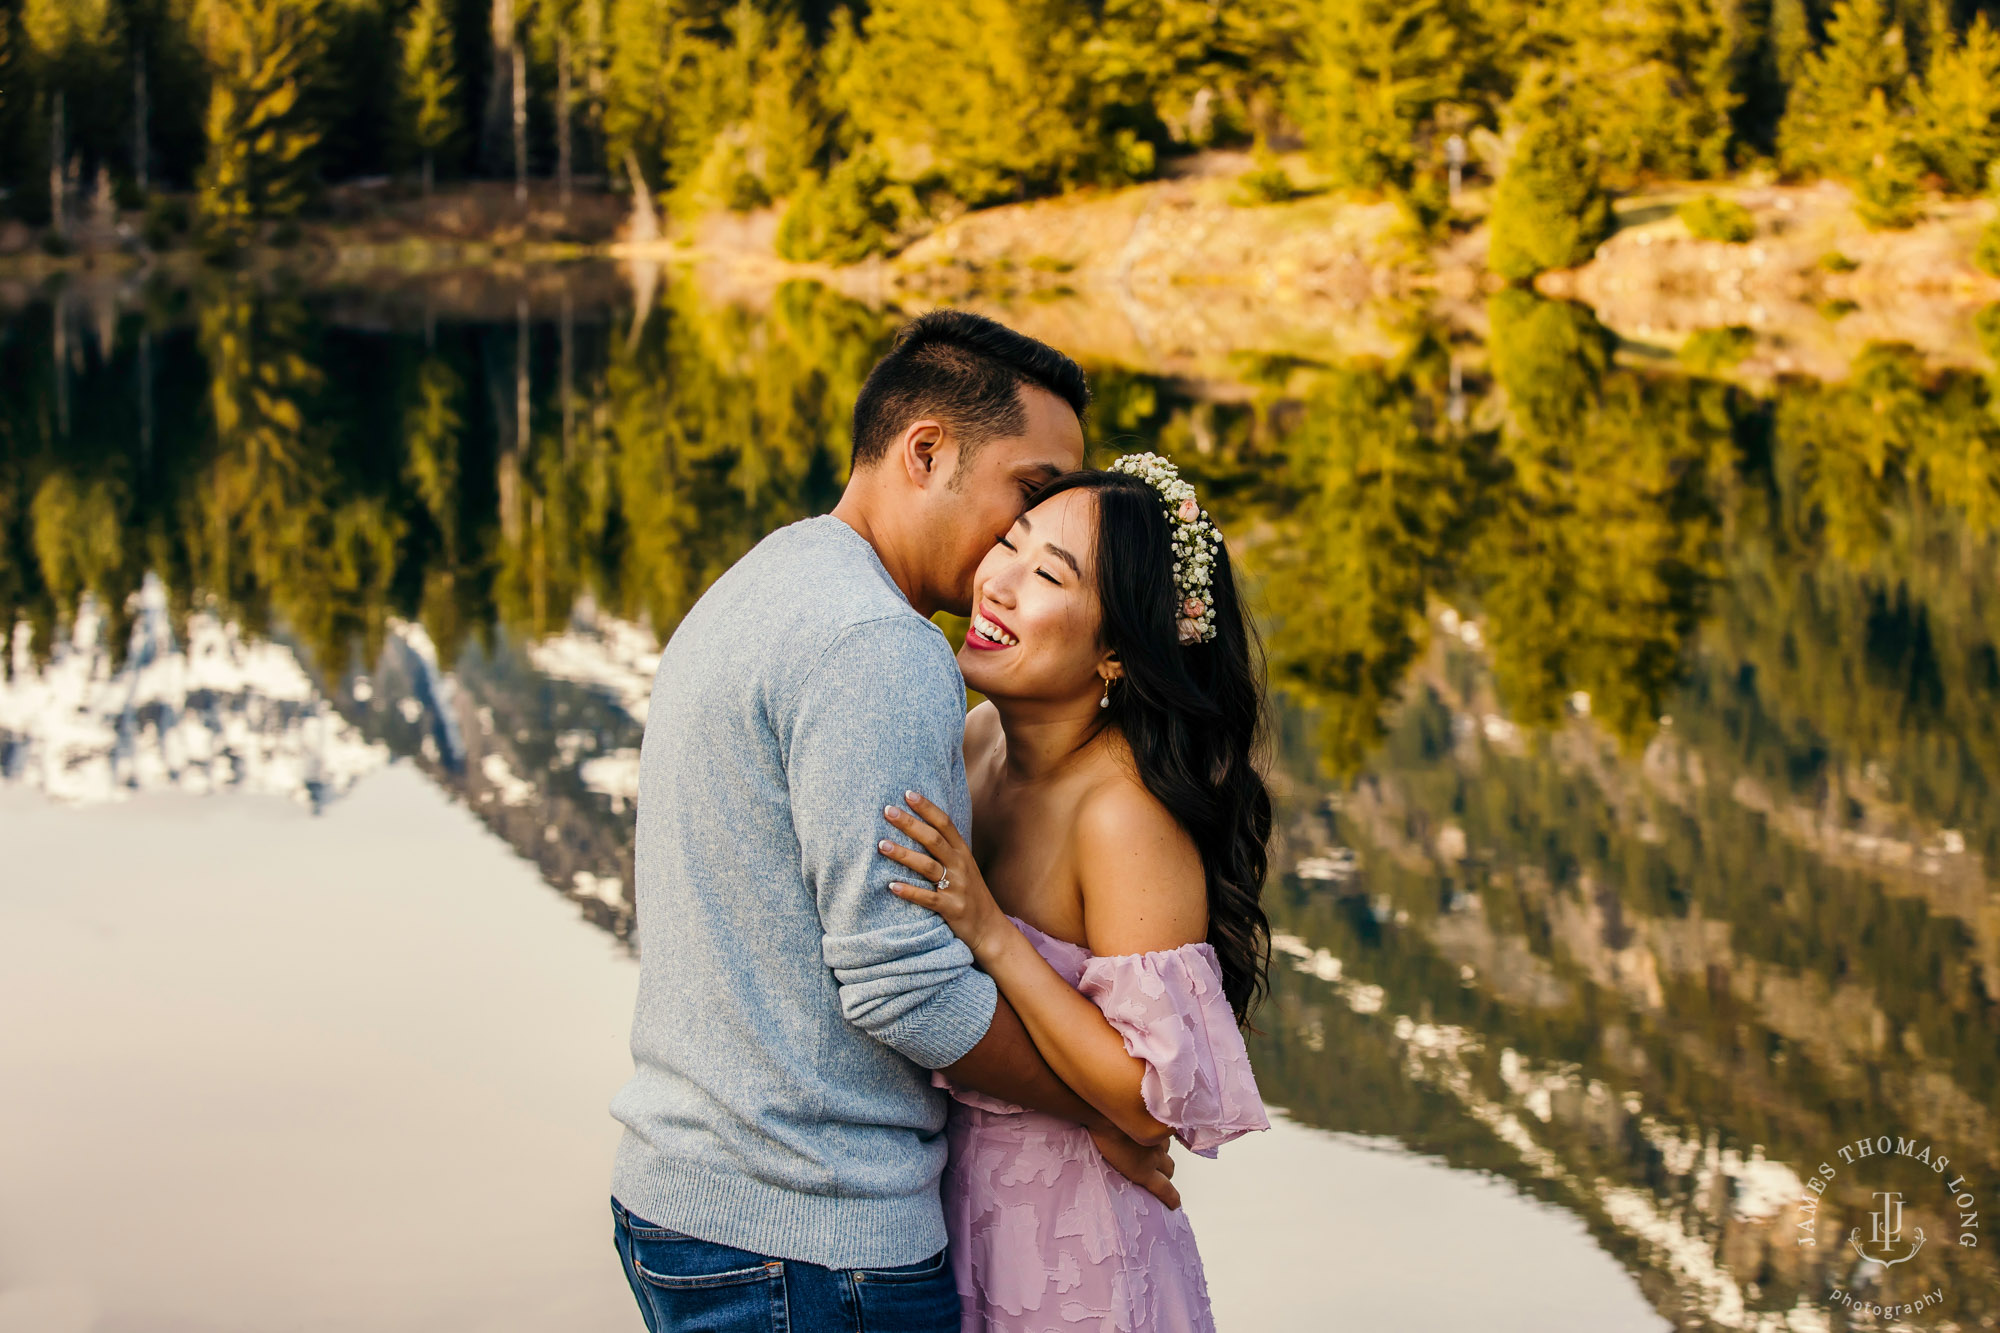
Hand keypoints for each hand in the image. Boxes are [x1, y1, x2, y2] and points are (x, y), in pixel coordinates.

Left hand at [881, 791, 1010, 962]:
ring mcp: (957, 887)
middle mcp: (960, 866)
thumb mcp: (963, 867)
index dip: (927, 808)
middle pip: (933, 840)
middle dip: (910, 824)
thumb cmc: (970, 894)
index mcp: (962, 853)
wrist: (990, 929)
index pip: (945, 824)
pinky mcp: (951, 908)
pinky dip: (909, 892)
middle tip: (887, 810)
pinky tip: (891, 886)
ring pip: (928, 866)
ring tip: (881, 845)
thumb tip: (919, 827)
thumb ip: (946, 849)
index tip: (908, 793)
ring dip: (903, 854)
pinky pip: (927, 899)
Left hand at [1090, 1124, 1179, 1210]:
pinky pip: (1162, 1133)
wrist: (1106, 1115)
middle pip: (1170, 1170)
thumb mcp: (1112, 1166)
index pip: (1165, 1190)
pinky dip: (1158, 1136)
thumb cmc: (1103, 1141)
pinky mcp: (1155, 1125)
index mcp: (1144, 1171)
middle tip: (1160, 1176)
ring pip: (1167, 1151)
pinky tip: (1150, 1133)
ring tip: (1153, 1153)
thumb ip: (1126, 1172)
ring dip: (1163, 1155)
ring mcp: (1156, 1140)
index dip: (1172, 1198)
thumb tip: (1129, 1173)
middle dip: (1167, 1175)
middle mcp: (1155, 1157)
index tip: (1175, 1204)